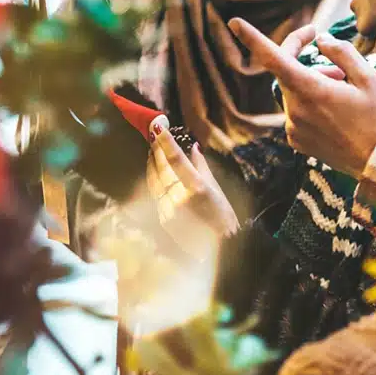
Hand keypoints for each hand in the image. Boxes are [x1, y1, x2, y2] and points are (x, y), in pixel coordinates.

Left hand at [145, 115, 239, 259]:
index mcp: (196, 187)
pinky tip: (156, 172)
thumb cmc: (223, 215)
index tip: (157, 126)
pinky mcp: (162, 217)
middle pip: (161, 168)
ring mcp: (168, 208)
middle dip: (155, 150)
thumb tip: (193, 147)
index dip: (165, 141)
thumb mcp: (216, 188)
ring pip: (154, 180)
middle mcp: (179, 197)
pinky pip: (155, 194)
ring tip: (152, 150)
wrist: (220, 247)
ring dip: (152, 164)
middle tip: (153, 134)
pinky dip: (155, 181)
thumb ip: (201, 166)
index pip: (175, 159)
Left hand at [228, 18, 375, 177]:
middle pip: (288, 72)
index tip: (234, 22)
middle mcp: (295, 109)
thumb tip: (321, 41)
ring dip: (313, 84)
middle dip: (306, 59)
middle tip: (332, 58)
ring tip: (345, 91)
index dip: (252, 38)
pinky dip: (312, 104)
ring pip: (295, 92)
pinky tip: (337, 112)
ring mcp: (293, 128)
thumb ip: (342, 53)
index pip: (273, 59)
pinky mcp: (296, 141)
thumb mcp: (369, 77)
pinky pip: (298, 112)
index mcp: (311, 90)